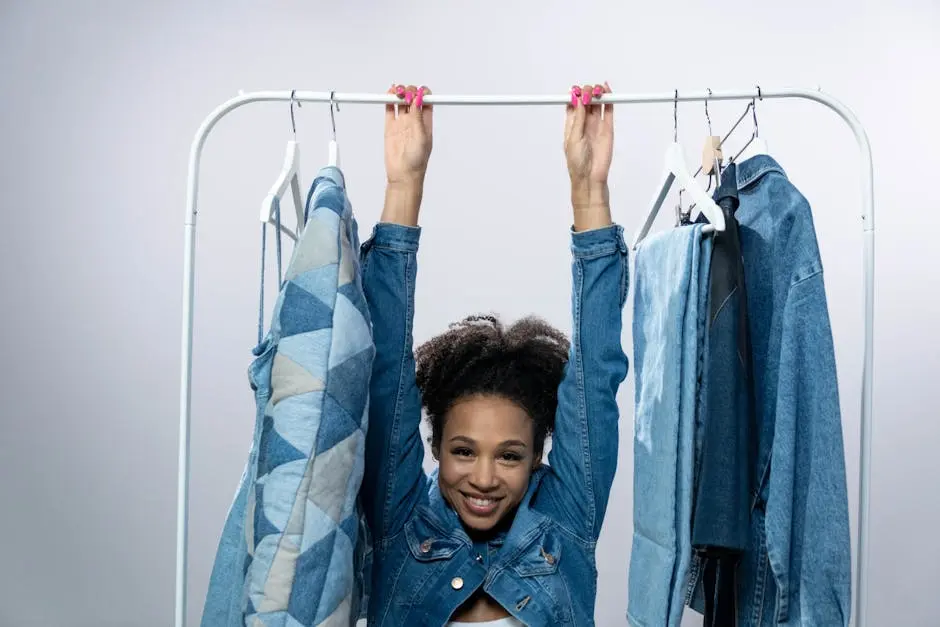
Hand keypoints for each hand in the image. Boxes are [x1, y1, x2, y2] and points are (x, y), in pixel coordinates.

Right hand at [381, 84, 432, 225]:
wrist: (402, 174)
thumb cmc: (417, 161)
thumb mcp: (421, 137)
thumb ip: (418, 117)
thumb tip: (417, 99)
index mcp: (426, 122)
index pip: (426, 101)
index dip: (423, 93)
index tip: (418, 93)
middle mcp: (414, 121)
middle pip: (412, 98)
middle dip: (409, 91)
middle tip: (406, 93)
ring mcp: (402, 123)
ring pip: (401, 102)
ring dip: (399, 93)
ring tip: (396, 92)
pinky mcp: (390, 127)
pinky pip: (390, 109)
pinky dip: (389, 100)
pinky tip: (389, 95)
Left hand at [564, 82, 613, 229]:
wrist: (590, 176)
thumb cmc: (577, 162)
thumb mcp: (573, 138)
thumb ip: (577, 119)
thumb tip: (578, 100)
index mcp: (572, 125)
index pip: (572, 104)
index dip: (574, 95)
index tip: (575, 91)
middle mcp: (584, 123)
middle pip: (586, 100)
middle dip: (586, 92)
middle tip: (588, 94)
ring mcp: (596, 124)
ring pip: (597, 103)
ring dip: (597, 93)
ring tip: (598, 91)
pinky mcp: (608, 128)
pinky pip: (609, 110)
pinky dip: (609, 100)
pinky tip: (607, 91)